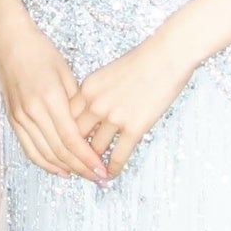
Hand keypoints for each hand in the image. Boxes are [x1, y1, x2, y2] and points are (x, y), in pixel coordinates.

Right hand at [0, 21, 106, 181]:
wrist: (10, 43)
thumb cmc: (42, 53)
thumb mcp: (67, 73)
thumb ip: (77, 103)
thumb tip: (92, 129)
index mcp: (49, 98)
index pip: (71, 138)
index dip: (88, 158)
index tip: (102, 168)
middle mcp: (32, 111)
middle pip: (59, 151)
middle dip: (81, 168)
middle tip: (98, 177)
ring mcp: (20, 117)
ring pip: (44, 154)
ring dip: (66, 169)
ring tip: (84, 176)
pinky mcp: (13, 120)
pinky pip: (29, 149)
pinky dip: (45, 163)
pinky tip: (61, 170)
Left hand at [72, 35, 200, 178]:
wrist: (166, 56)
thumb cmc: (142, 61)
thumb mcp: (108, 74)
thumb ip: (96, 94)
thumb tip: (93, 113)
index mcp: (87, 89)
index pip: (66, 119)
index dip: (64, 136)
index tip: (65, 146)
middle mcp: (95, 104)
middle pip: (75, 137)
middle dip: (74, 154)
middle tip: (74, 166)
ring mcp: (114, 116)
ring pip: (94, 149)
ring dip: (93, 164)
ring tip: (93, 173)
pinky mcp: (134, 127)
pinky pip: (118, 154)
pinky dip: (113, 168)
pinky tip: (111, 174)